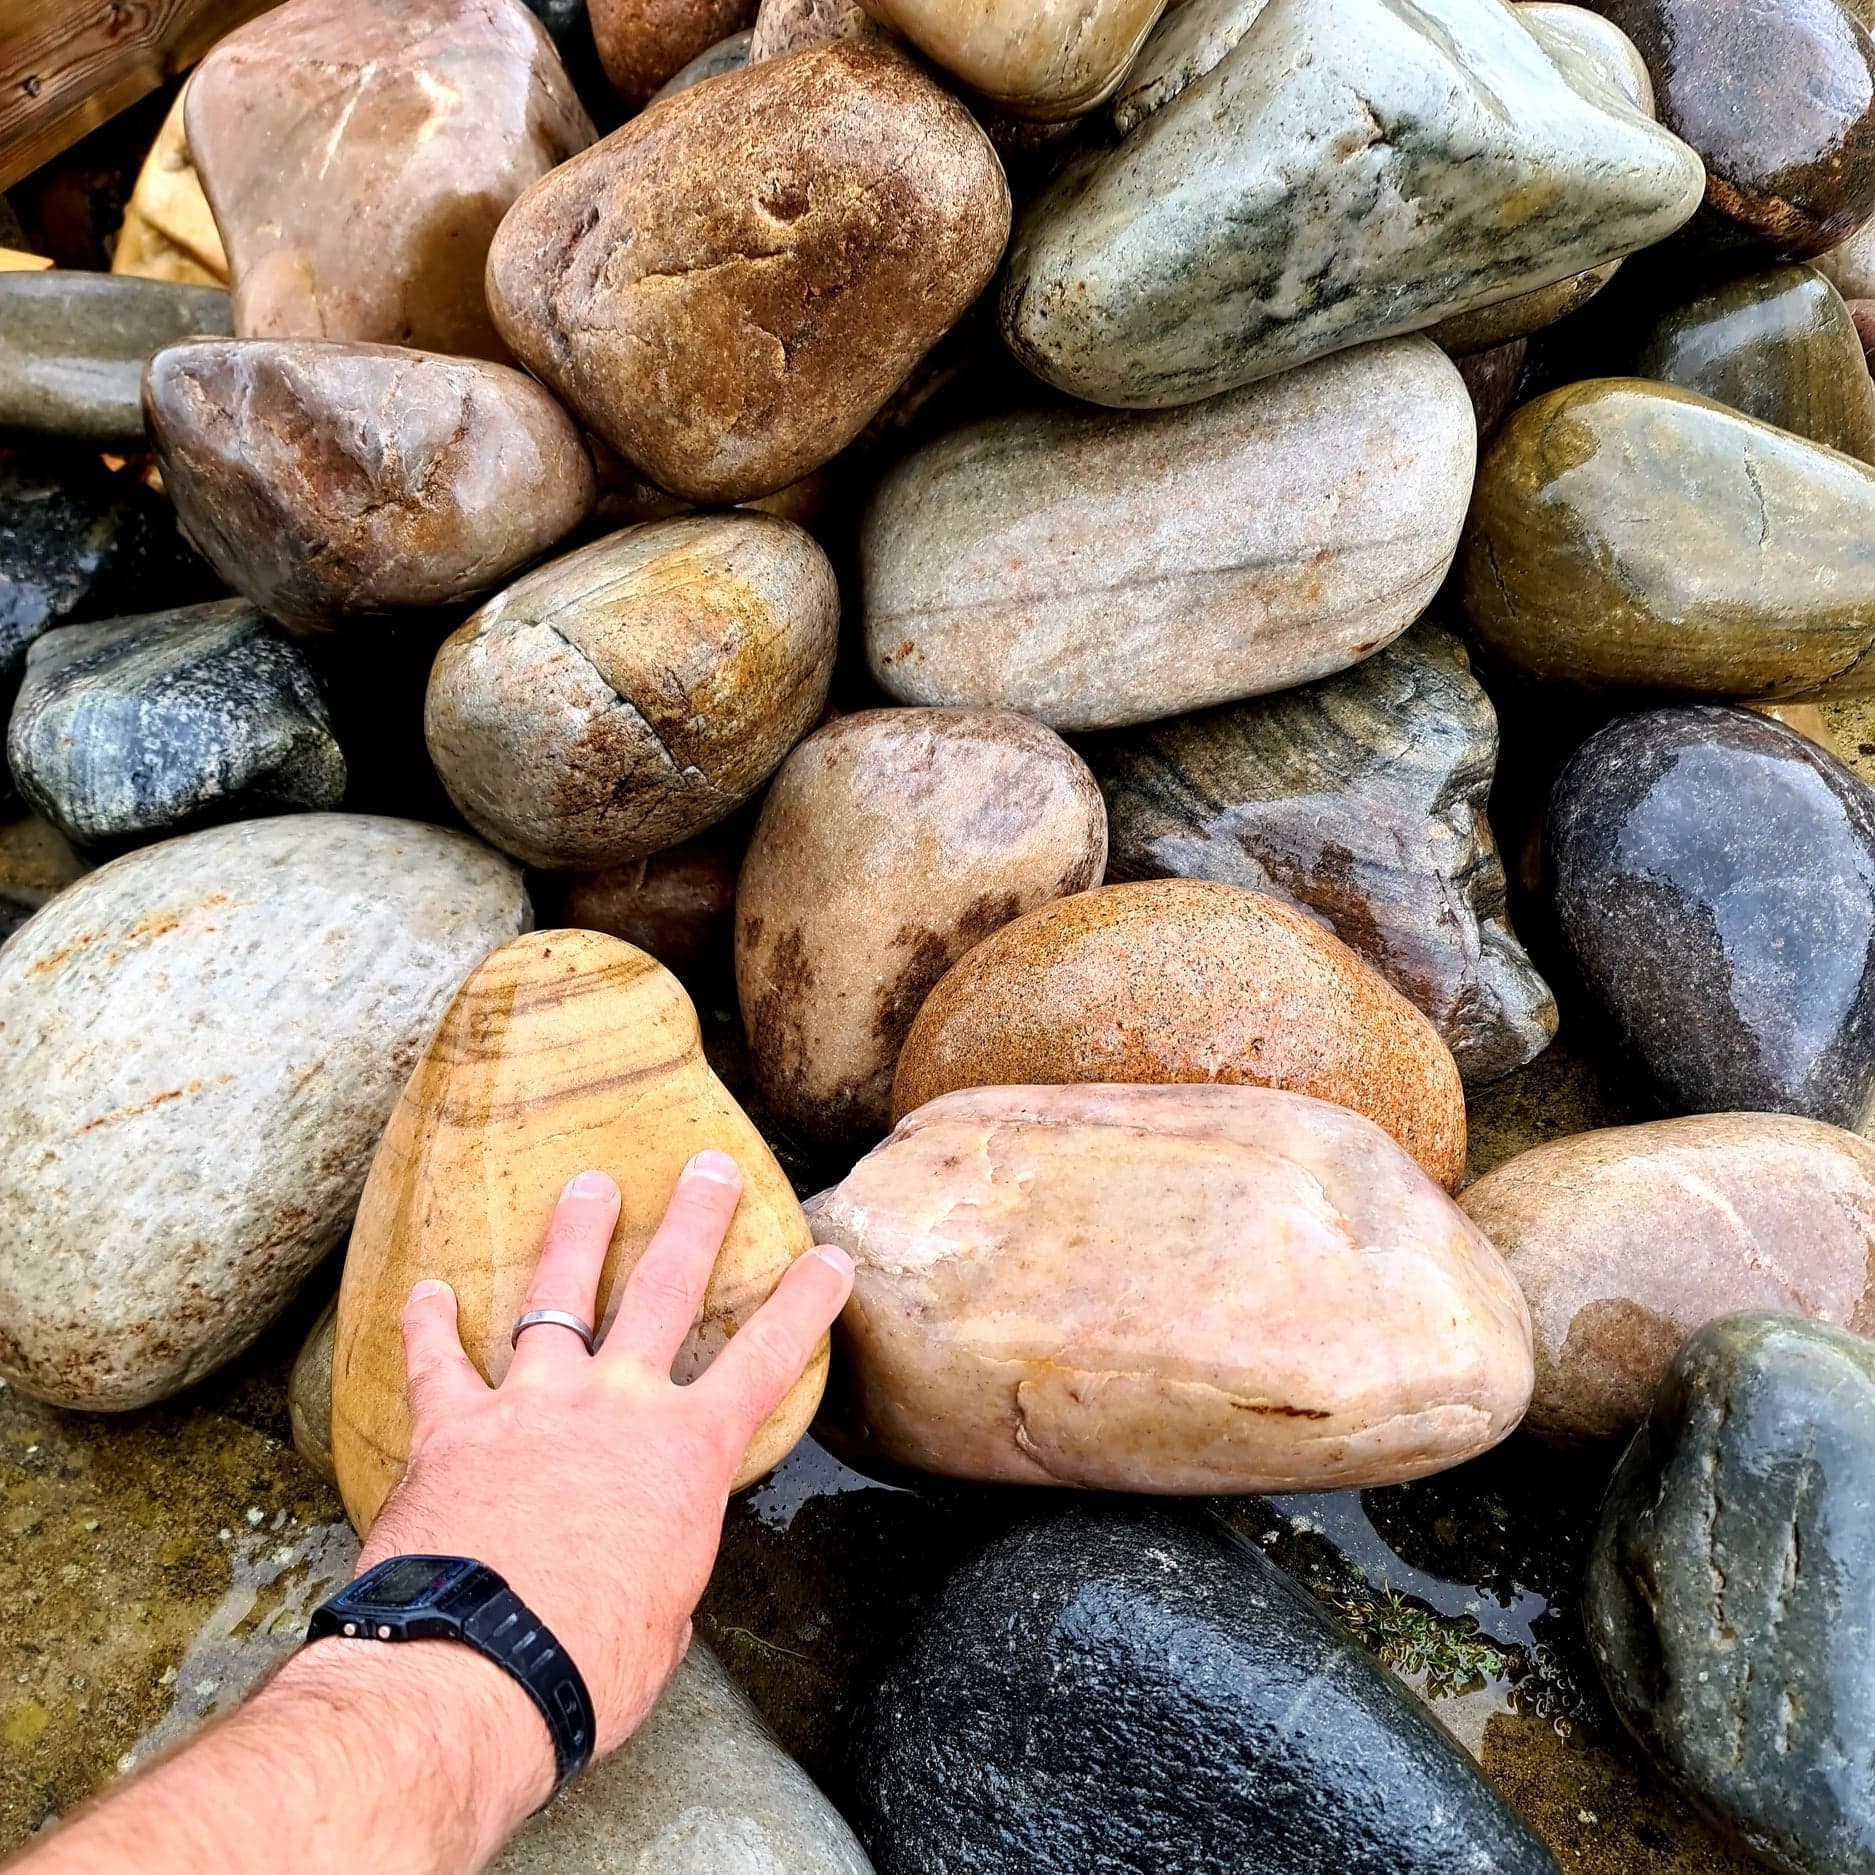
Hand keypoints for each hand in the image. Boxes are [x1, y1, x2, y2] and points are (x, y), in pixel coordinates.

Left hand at [350, 1151, 852, 1763]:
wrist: (474, 1668)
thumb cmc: (586, 1665)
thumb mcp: (664, 1621)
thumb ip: (664, 1571)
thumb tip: (645, 1571)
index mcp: (686, 1455)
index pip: (766, 1361)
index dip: (805, 1305)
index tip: (830, 1257)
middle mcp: (617, 1405)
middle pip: (666, 1289)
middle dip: (696, 1222)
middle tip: (710, 1168)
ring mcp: (533, 1404)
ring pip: (559, 1296)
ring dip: (576, 1235)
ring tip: (589, 1184)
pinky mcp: (453, 1426)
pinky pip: (439, 1362)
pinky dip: (430, 1326)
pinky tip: (427, 1290)